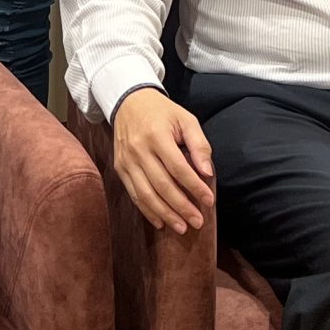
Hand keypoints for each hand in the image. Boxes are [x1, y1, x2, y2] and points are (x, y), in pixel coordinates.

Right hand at [112, 87, 215, 232]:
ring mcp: (126, 161)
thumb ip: (199, 145)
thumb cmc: (162, 112)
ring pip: (146, 194)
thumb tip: (207, 172)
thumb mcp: (186, 119)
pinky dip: (147, 211)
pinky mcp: (120, 168)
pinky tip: (161, 222)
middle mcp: (138, 149)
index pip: (178, 168)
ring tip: (182, 227)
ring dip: (165, 214)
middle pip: (162, 185)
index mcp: (156, 135)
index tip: (209, 201)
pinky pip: (134, 194)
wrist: (129, 102)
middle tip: (198, 222)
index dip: (194, 187)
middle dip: (182, 207)